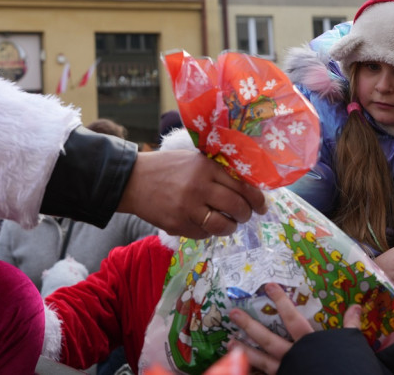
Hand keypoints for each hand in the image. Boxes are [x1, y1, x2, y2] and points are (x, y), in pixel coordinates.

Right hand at [117, 149, 267, 237]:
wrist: (132, 180)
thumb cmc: (166, 167)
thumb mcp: (193, 160)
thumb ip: (216, 171)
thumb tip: (245, 187)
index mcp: (206, 167)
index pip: (241, 185)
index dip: (256, 198)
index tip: (262, 205)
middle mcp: (199, 187)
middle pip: (236, 207)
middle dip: (246, 214)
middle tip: (246, 215)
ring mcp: (188, 208)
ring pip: (223, 225)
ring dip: (230, 227)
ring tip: (229, 223)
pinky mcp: (178, 225)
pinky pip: (204, 234)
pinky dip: (208, 231)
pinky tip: (205, 224)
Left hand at [227, 283, 361, 374]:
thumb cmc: (348, 366)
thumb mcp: (351, 343)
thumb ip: (351, 325)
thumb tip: (357, 306)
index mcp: (308, 343)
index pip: (291, 318)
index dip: (280, 301)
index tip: (268, 286)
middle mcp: (293, 356)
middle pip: (267, 339)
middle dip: (249, 326)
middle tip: (233, 314)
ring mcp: (286, 372)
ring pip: (261, 360)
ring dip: (244, 350)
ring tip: (228, 343)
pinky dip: (253, 372)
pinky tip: (239, 367)